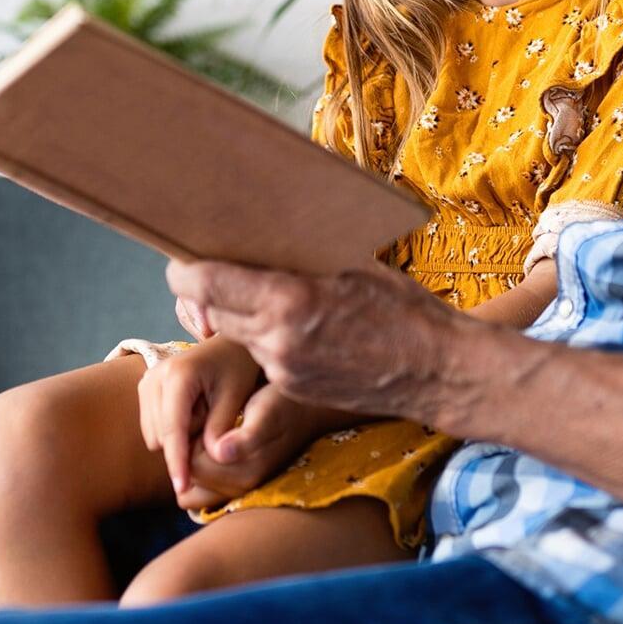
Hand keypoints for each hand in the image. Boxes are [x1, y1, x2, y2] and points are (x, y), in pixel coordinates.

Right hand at [136, 335, 260, 503]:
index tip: (182, 488)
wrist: (228, 344)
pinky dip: (174, 430)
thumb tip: (211, 458)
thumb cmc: (238, 367)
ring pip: (156, 436)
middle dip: (187, 441)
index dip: (178, 462)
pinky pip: (154, 428)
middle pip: (162, 436)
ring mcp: (146, 382)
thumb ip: (221, 427)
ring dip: (181, 436)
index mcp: (178, 376)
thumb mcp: (236, 395)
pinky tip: (195, 411)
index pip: (173, 430)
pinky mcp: (145, 389)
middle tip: (216, 416)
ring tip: (207, 410)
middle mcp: (154, 377)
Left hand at [165, 259, 466, 428]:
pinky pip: (261, 356)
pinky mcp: (292, 389)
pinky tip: (295, 323)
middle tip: (216, 269)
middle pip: (208, 312)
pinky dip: (265, 336)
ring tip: (261, 293)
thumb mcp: (355, 266)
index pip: (204, 285)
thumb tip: (263, 235)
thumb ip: (301, 259)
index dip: (184, 270)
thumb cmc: (405, 309)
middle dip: (205, 292)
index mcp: (289, 301)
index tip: (184, 258)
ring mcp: (282, 370)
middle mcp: (276, 340)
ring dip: (235, 314)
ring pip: (234, 335)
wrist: (438, 370)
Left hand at [177, 383, 341, 506]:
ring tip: (209, 434)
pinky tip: (213, 444)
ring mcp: (239, 489)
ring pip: (194, 486)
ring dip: (193, 463)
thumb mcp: (267, 412)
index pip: (192, 466)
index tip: (206, 417)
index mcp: (245, 473)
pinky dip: (200, 469)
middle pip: (191, 479)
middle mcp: (241, 489)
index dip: (190, 441)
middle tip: (206, 425)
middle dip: (189, 455)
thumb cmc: (283, 404)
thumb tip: (220, 453)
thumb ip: (247, 437)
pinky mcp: (238, 484)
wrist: (305, 410)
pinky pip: (202, 486)